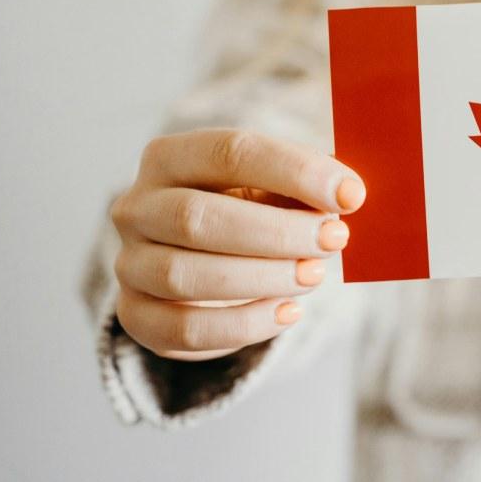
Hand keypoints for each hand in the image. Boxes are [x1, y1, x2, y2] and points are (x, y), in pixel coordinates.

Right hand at [109, 129, 365, 360]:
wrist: (206, 263)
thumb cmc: (251, 212)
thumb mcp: (276, 187)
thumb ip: (307, 185)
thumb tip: (349, 192)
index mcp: (170, 158)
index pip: (230, 152)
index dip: (295, 172)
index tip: (350, 195)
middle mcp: (137, 207)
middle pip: (197, 217)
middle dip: (278, 232)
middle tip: (334, 240)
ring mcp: (130, 264)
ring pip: (186, 276)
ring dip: (262, 278)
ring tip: (313, 275)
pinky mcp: (137, 316)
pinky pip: (186, 329)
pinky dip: (245, 325)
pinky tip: (288, 312)